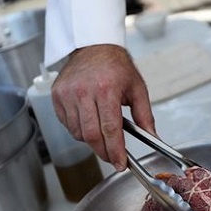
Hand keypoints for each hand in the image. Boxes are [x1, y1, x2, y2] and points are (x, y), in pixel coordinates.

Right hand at [51, 44, 155, 170]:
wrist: (93, 46)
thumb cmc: (116, 65)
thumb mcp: (137, 88)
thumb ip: (145, 115)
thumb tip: (153, 137)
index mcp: (106, 88)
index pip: (110, 129)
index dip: (115, 151)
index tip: (120, 163)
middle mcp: (84, 91)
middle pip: (91, 135)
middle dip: (103, 152)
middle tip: (112, 157)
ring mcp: (67, 93)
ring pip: (77, 133)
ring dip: (91, 140)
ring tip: (102, 131)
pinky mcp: (57, 95)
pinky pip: (66, 124)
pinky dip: (78, 129)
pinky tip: (89, 120)